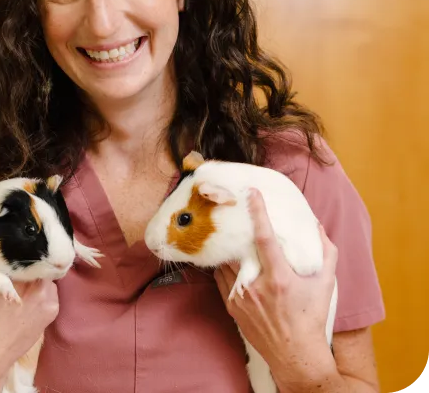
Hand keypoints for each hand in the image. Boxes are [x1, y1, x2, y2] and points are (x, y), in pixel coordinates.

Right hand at [0, 251, 58, 389]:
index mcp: (11, 271)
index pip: (25, 245)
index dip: (20, 241)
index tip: (13, 242)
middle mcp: (34, 280)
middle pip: (37, 258)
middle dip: (28, 257)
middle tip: (17, 261)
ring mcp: (46, 295)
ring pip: (45, 272)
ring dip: (36, 273)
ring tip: (22, 279)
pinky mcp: (52, 309)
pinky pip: (50, 289)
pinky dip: (41, 290)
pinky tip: (29, 296)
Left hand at [214, 188, 337, 386]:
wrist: (295, 355)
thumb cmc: (312, 317)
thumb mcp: (326, 284)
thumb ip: (324, 252)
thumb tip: (316, 225)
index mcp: (279, 278)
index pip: (265, 237)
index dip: (258, 212)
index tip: (252, 193)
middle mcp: (256, 286)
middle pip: (240, 247)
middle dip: (238, 228)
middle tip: (235, 209)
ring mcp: (240, 296)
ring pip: (228, 262)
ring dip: (230, 247)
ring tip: (230, 232)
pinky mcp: (231, 305)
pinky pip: (223, 277)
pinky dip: (225, 266)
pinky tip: (228, 257)